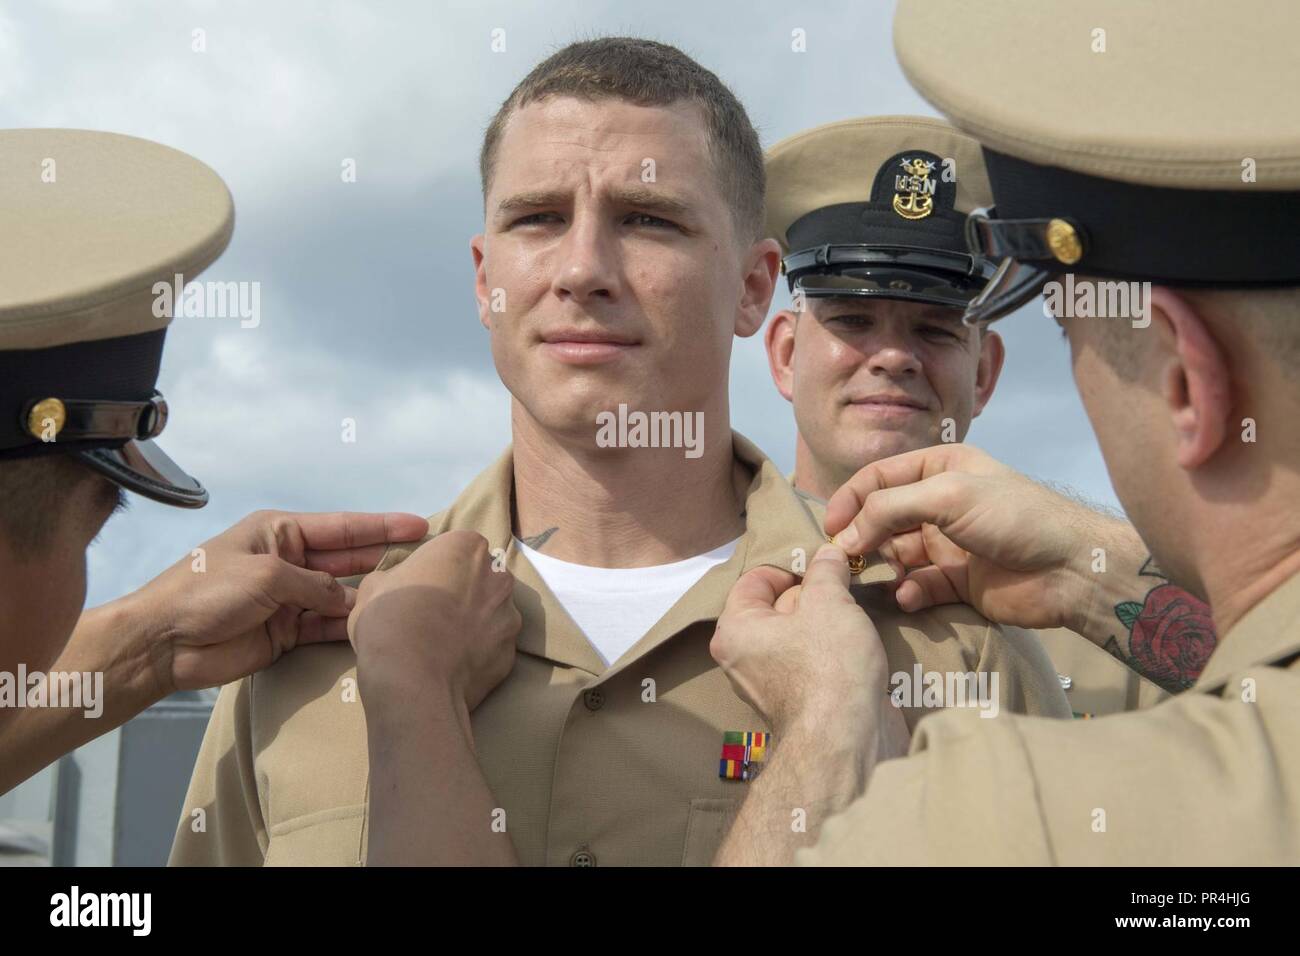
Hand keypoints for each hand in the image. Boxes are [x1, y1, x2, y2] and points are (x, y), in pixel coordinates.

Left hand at [122, 510, 429, 695]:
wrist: (163, 643)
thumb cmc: (205, 592)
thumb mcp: (267, 576)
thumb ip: (315, 585)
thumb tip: (348, 600)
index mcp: (279, 532)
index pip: (343, 527)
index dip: (382, 526)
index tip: (421, 525)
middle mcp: (288, 561)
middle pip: (347, 559)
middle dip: (385, 558)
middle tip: (428, 560)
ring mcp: (288, 598)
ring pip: (340, 595)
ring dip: (371, 597)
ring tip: (413, 595)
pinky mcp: (285, 633)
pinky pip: (326, 627)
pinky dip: (349, 627)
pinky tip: (379, 627)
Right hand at [348, 530, 520, 713]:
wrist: (412, 679)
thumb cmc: (389, 620)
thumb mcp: (374, 586)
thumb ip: (397, 576)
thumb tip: (399, 584)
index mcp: (466, 547)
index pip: (456, 548)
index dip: (436, 567)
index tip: (421, 586)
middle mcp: (498, 576)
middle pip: (482, 578)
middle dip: (463, 591)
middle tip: (434, 614)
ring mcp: (510, 616)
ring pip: (493, 613)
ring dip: (475, 623)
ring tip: (444, 644)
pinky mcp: (512, 653)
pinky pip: (494, 647)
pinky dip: (479, 653)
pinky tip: (454, 665)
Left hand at [711, 544, 889, 735]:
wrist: (847, 741)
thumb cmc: (828, 667)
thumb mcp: (829, 602)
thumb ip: (826, 571)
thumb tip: (828, 553)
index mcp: (735, 630)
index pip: (754, 580)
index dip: (791, 566)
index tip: (823, 567)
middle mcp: (743, 658)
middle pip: (778, 606)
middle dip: (813, 595)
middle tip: (845, 588)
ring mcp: (770, 684)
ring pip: (799, 635)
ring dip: (828, 623)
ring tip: (855, 616)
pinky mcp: (798, 702)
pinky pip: (812, 663)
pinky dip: (833, 651)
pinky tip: (858, 647)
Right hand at [824, 443, 1129, 631]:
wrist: (1071, 570)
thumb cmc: (1014, 517)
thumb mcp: (947, 496)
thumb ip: (888, 510)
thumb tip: (843, 538)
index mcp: (940, 468)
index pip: (879, 478)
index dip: (850, 500)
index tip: (829, 529)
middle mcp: (941, 503)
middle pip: (883, 518)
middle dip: (863, 538)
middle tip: (844, 561)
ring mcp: (948, 544)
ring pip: (897, 554)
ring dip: (884, 567)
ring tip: (878, 579)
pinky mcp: (957, 582)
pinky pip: (918, 586)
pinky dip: (908, 592)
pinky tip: (909, 597)